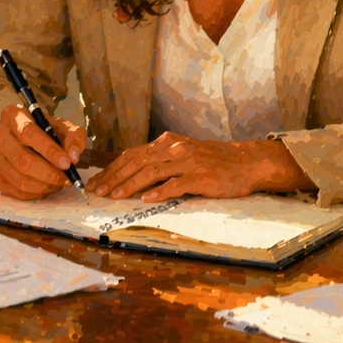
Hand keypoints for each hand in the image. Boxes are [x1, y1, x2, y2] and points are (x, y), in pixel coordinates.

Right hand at [0, 104, 87, 199]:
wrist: (17, 138)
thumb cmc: (42, 131)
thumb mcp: (61, 127)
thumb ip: (73, 137)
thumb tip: (74, 156)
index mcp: (13, 116)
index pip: (29, 134)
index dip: (49, 151)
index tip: (66, 163)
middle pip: (23, 160)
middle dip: (49, 173)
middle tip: (66, 179)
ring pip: (19, 179)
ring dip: (44, 186)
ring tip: (58, 183)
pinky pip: (15, 191)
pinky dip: (34, 194)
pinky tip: (46, 187)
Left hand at [86, 133, 314, 201]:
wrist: (245, 162)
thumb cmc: (212, 161)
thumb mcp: (183, 154)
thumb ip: (160, 161)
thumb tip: (131, 175)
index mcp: (167, 143)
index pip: (132, 155)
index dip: (112, 169)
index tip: (97, 183)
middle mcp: (174, 149)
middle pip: (137, 162)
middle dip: (114, 178)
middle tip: (97, 192)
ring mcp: (188, 162)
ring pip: (152, 172)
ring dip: (131, 185)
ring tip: (115, 196)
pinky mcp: (201, 176)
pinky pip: (176, 184)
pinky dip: (160, 191)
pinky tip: (146, 199)